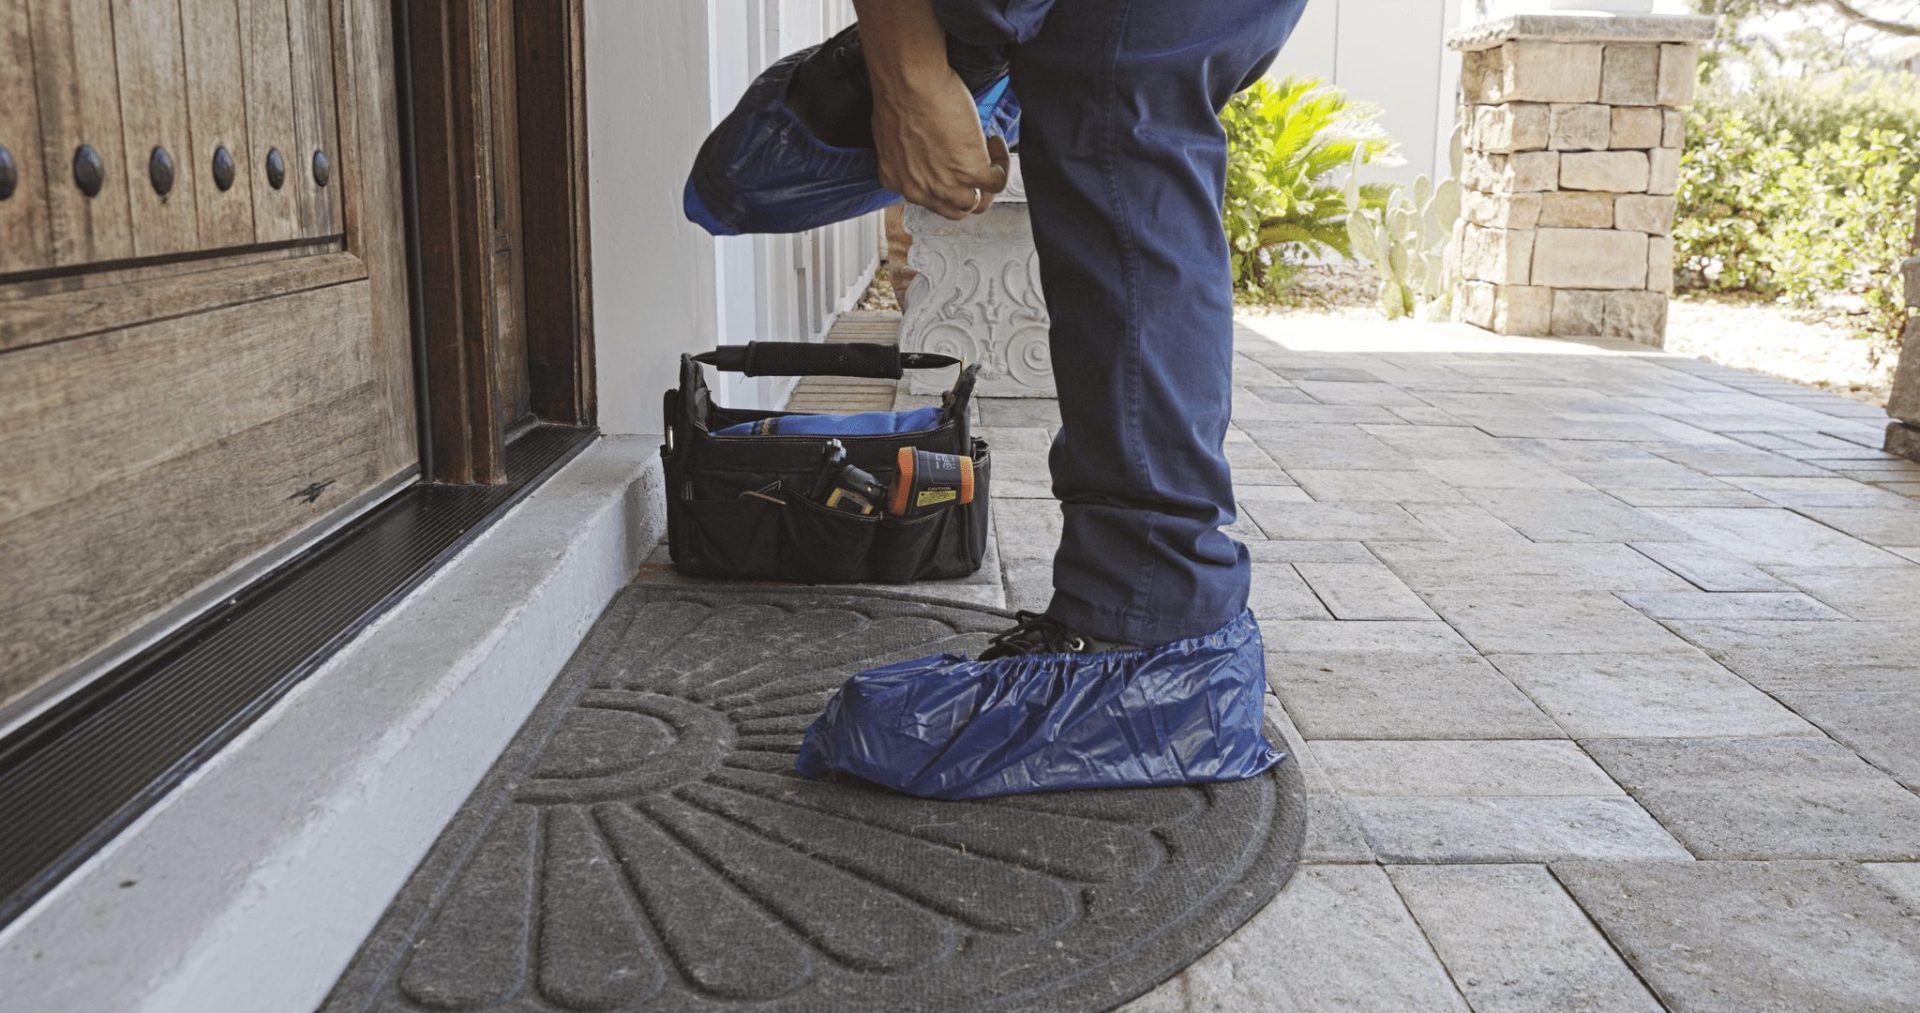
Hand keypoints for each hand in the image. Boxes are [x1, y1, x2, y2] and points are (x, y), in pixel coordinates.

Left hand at [872, 68, 1009, 219]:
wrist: (908, 81)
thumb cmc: (897, 91)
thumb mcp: (893, 131)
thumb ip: (909, 149)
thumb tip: (927, 145)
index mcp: (895, 180)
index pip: (925, 198)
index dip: (945, 181)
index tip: (951, 163)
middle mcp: (919, 190)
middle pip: (954, 209)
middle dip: (969, 190)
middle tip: (976, 166)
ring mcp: (945, 185)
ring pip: (977, 203)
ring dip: (986, 183)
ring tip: (988, 154)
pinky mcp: (970, 171)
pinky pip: (996, 182)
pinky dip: (1001, 164)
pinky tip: (993, 141)